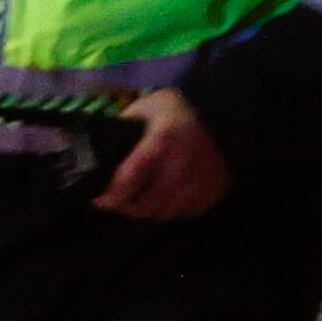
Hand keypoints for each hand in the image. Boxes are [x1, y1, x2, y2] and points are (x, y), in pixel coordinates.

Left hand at [94, 88, 230, 220]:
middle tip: (116, 203)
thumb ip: (124, 126)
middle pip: (147, 203)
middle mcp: (182, 163)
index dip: (112, 194)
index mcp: (162, 140)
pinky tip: (164, 199)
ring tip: (138, 202)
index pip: (131, 177)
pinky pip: (186, 213)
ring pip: (165, 213)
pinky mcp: (213, 191)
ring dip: (148, 211)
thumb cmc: (177, 111)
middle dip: (126, 207)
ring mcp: (200, 180)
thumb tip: (99, 147)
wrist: (222, 113)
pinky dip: (171, 210)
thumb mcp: (146, 107)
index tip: (99, 199)